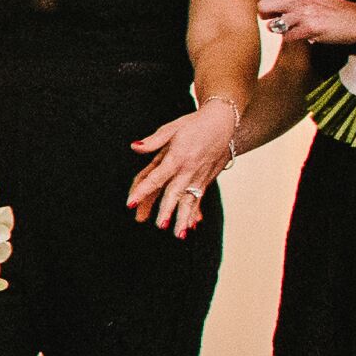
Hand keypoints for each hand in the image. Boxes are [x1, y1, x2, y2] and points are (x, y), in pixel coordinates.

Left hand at [126, 103, 237, 236]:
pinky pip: (200, 197)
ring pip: (190, 199)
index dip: (142, 191)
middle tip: (160, 226)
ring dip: (184, 217)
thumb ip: (153, 141)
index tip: (130, 204)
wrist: (224, 121)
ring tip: (178, 234)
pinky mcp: (208, 178)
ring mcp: (200, 175)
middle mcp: (189, 169)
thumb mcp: (172, 128)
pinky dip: (196, 212)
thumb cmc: (193, 124)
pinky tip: (192, 225)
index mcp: (177, 157)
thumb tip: (134, 147)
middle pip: (175, 192)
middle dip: (167, 210)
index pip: (156, 177)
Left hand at [256, 0, 355, 51]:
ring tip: (295, 28)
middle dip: (264, 17)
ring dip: (279, 30)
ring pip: (272, 25)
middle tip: (277, 20)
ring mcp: (303, 13)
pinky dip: (293, 40)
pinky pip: (287, 38)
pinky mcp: (309, 28)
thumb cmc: (332, 10)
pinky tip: (306, 35)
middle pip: (262, 7)